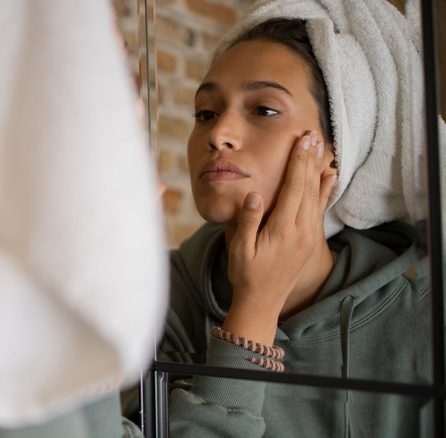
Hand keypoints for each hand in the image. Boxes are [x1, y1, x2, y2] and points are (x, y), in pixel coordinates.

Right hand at [222, 131, 336, 344]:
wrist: (262, 303)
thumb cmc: (245, 275)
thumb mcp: (239, 249)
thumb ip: (247, 221)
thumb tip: (253, 194)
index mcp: (283, 230)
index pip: (294, 188)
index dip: (298, 162)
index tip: (301, 140)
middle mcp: (301, 231)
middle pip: (309, 187)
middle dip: (310, 159)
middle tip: (313, 135)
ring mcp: (309, 236)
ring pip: (317, 196)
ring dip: (319, 169)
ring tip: (322, 148)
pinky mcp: (311, 241)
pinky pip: (320, 209)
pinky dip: (326, 190)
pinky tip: (330, 176)